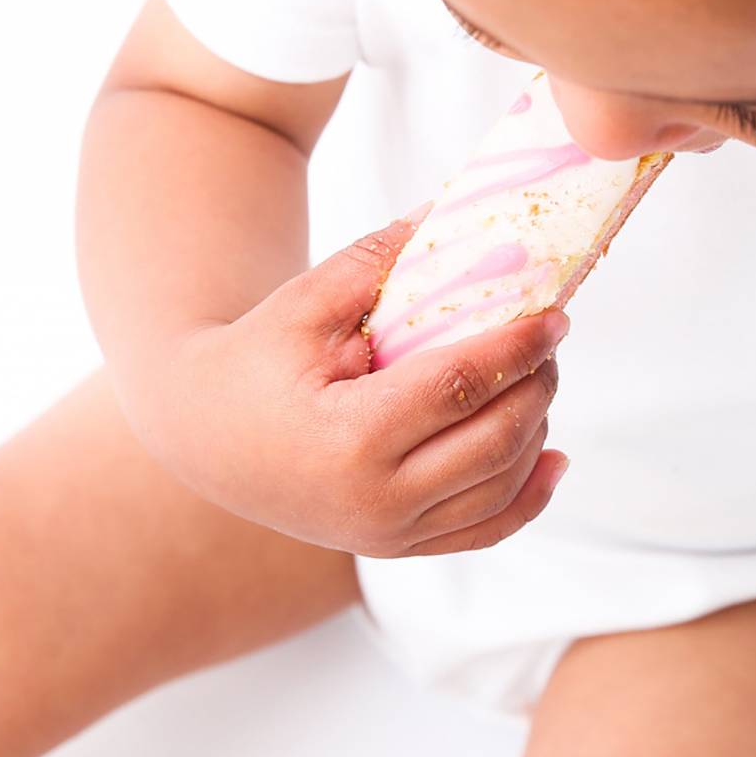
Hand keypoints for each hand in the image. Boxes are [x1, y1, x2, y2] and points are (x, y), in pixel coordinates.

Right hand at [121, 205, 571, 558]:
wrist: (200, 437)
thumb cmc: (251, 360)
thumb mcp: (305, 302)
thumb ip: (381, 259)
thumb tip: (454, 208)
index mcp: (351, 438)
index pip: (462, 387)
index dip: (518, 348)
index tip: (555, 316)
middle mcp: (377, 501)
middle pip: (496, 442)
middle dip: (538, 385)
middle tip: (551, 340)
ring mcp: (388, 535)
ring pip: (501, 491)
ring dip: (537, 431)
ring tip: (540, 377)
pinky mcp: (395, 548)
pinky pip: (484, 533)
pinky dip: (528, 498)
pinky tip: (553, 457)